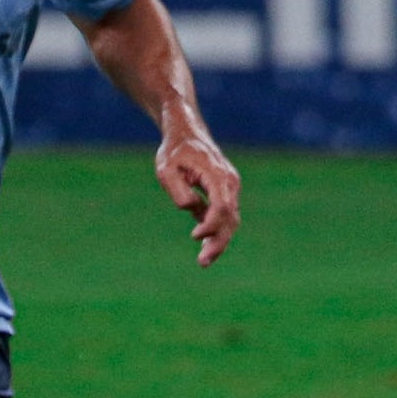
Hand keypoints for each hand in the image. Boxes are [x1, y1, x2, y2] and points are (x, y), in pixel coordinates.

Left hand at [156, 125, 240, 266]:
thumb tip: (191, 209)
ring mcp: (230, 189)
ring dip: (218, 241)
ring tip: (204, 262)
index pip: (221, 205)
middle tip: (202, 262)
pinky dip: (217, 233)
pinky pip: (225, 217)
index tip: (195, 236)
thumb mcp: (166, 168)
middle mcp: (229, 183)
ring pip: (230, 220)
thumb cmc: (174, 152)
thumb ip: (178, 190)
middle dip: (218, 241)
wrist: (187, 135)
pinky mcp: (224, 195)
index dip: (211, 224)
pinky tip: (206, 250)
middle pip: (230, 217)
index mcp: (217, 175)